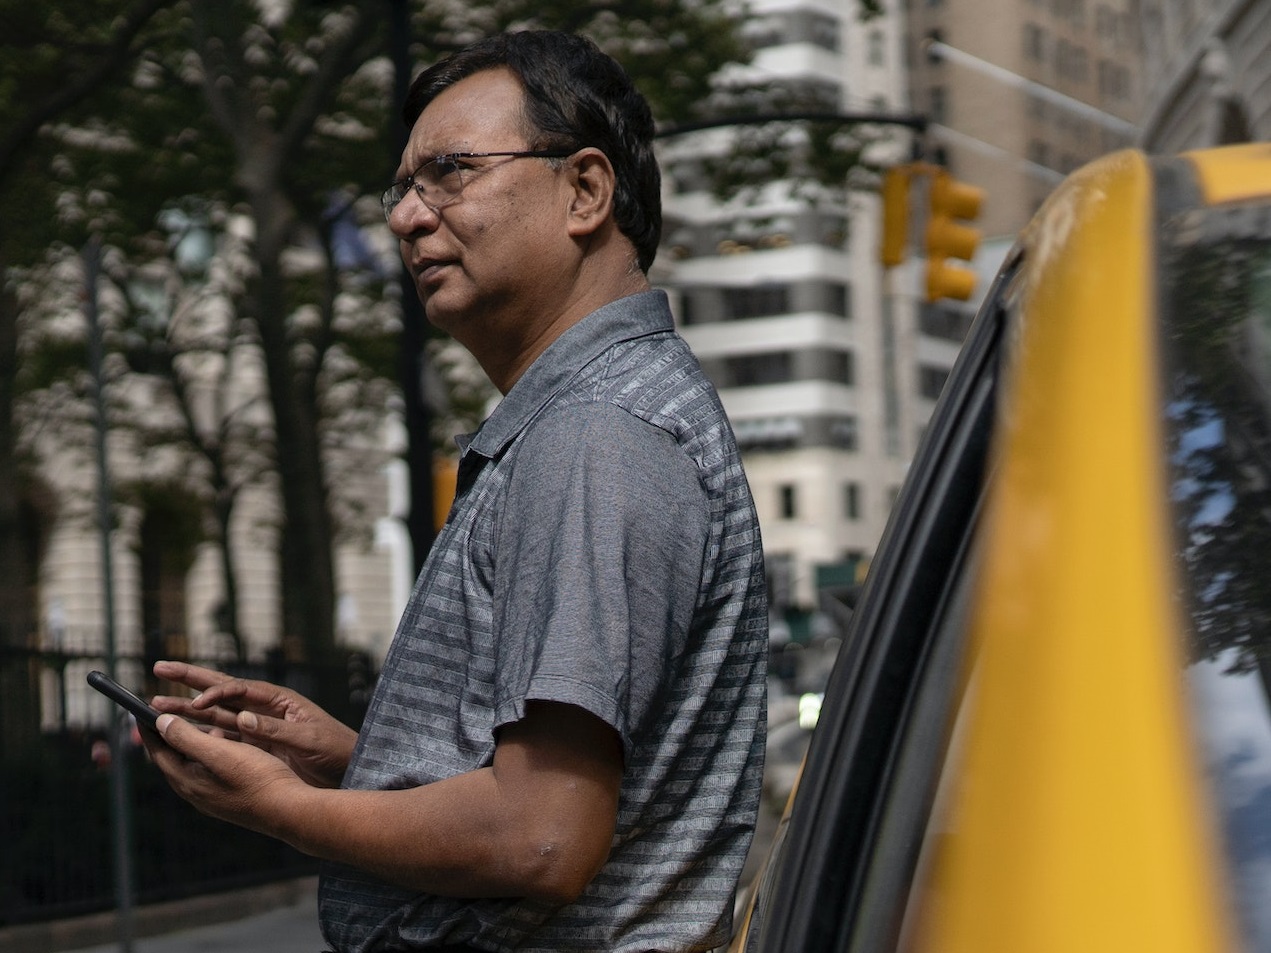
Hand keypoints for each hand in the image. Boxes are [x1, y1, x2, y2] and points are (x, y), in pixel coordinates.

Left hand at [144, 713, 303, 835]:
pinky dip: (210, 751)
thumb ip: (187, 737)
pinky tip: (226, 742)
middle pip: (172, 758)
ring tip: (196, 722)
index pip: (159, 751)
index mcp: (188, 781)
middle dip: (167, 734)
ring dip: (191, 741)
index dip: (149, 728)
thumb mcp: (221, 752)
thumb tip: (160, 722)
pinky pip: (209, 770)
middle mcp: (195, 792)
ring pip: (192, 764)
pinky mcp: (228, 796)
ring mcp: (212, 796)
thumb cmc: (258, 778)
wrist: (289, 809)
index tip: (141, 709)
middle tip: (163, 712)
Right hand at [151, 661, 357, 788]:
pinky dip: (202, 735)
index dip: (216, 693)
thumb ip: (276, 730)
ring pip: (215, 714)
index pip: (240, 689)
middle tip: (159, 667)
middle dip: (190, 679)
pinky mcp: (256, 745)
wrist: (349, 770)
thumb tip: (243, 719)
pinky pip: (223, 737)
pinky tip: (180, 736)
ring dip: (187, 709)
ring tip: (156, 704)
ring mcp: (258, 726)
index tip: (196, 703)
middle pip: (221, 690)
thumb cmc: (335, 749)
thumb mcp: (309, 739)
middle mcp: (264, 708)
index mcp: (279, 700)